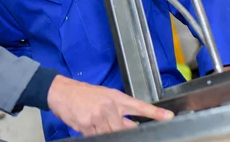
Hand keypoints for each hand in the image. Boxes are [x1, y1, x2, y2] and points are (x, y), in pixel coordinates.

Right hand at [47, 75, 173, 135]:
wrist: (60, 91)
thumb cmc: (82, 93)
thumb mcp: (103, 97)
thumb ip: (119, 112)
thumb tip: (132, 126)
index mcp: (116, 98)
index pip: (139, 106)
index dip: (155, 113)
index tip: (169, 117)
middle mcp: (109, 106)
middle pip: (123, 129)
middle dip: (120, 132)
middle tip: (109, 123)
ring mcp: (98, 116)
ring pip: (110, 135)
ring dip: (106, 133)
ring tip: (95, 121)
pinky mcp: (87, 125)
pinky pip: (96, 137)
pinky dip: (94, 135)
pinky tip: (88, 125)